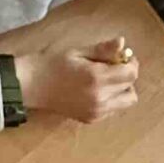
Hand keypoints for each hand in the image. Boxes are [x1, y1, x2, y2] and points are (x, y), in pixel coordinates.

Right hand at [16, 40, 139, 124]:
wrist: (32, 85)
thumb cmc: (53, 63)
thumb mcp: (78, 51)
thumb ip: (103, 50)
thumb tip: (123, 43)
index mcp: (97, 79)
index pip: (131, 74)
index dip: (131, 63)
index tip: (122, 56)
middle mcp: (100, 99)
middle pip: (131, 90)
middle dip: (127, 76)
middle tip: (114, 67)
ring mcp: (96, 112)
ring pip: (126, 103)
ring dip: (122, 90)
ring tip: (106, 80)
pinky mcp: (91, 119)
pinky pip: (113, 110)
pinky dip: (112, 100)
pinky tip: (97, 90)